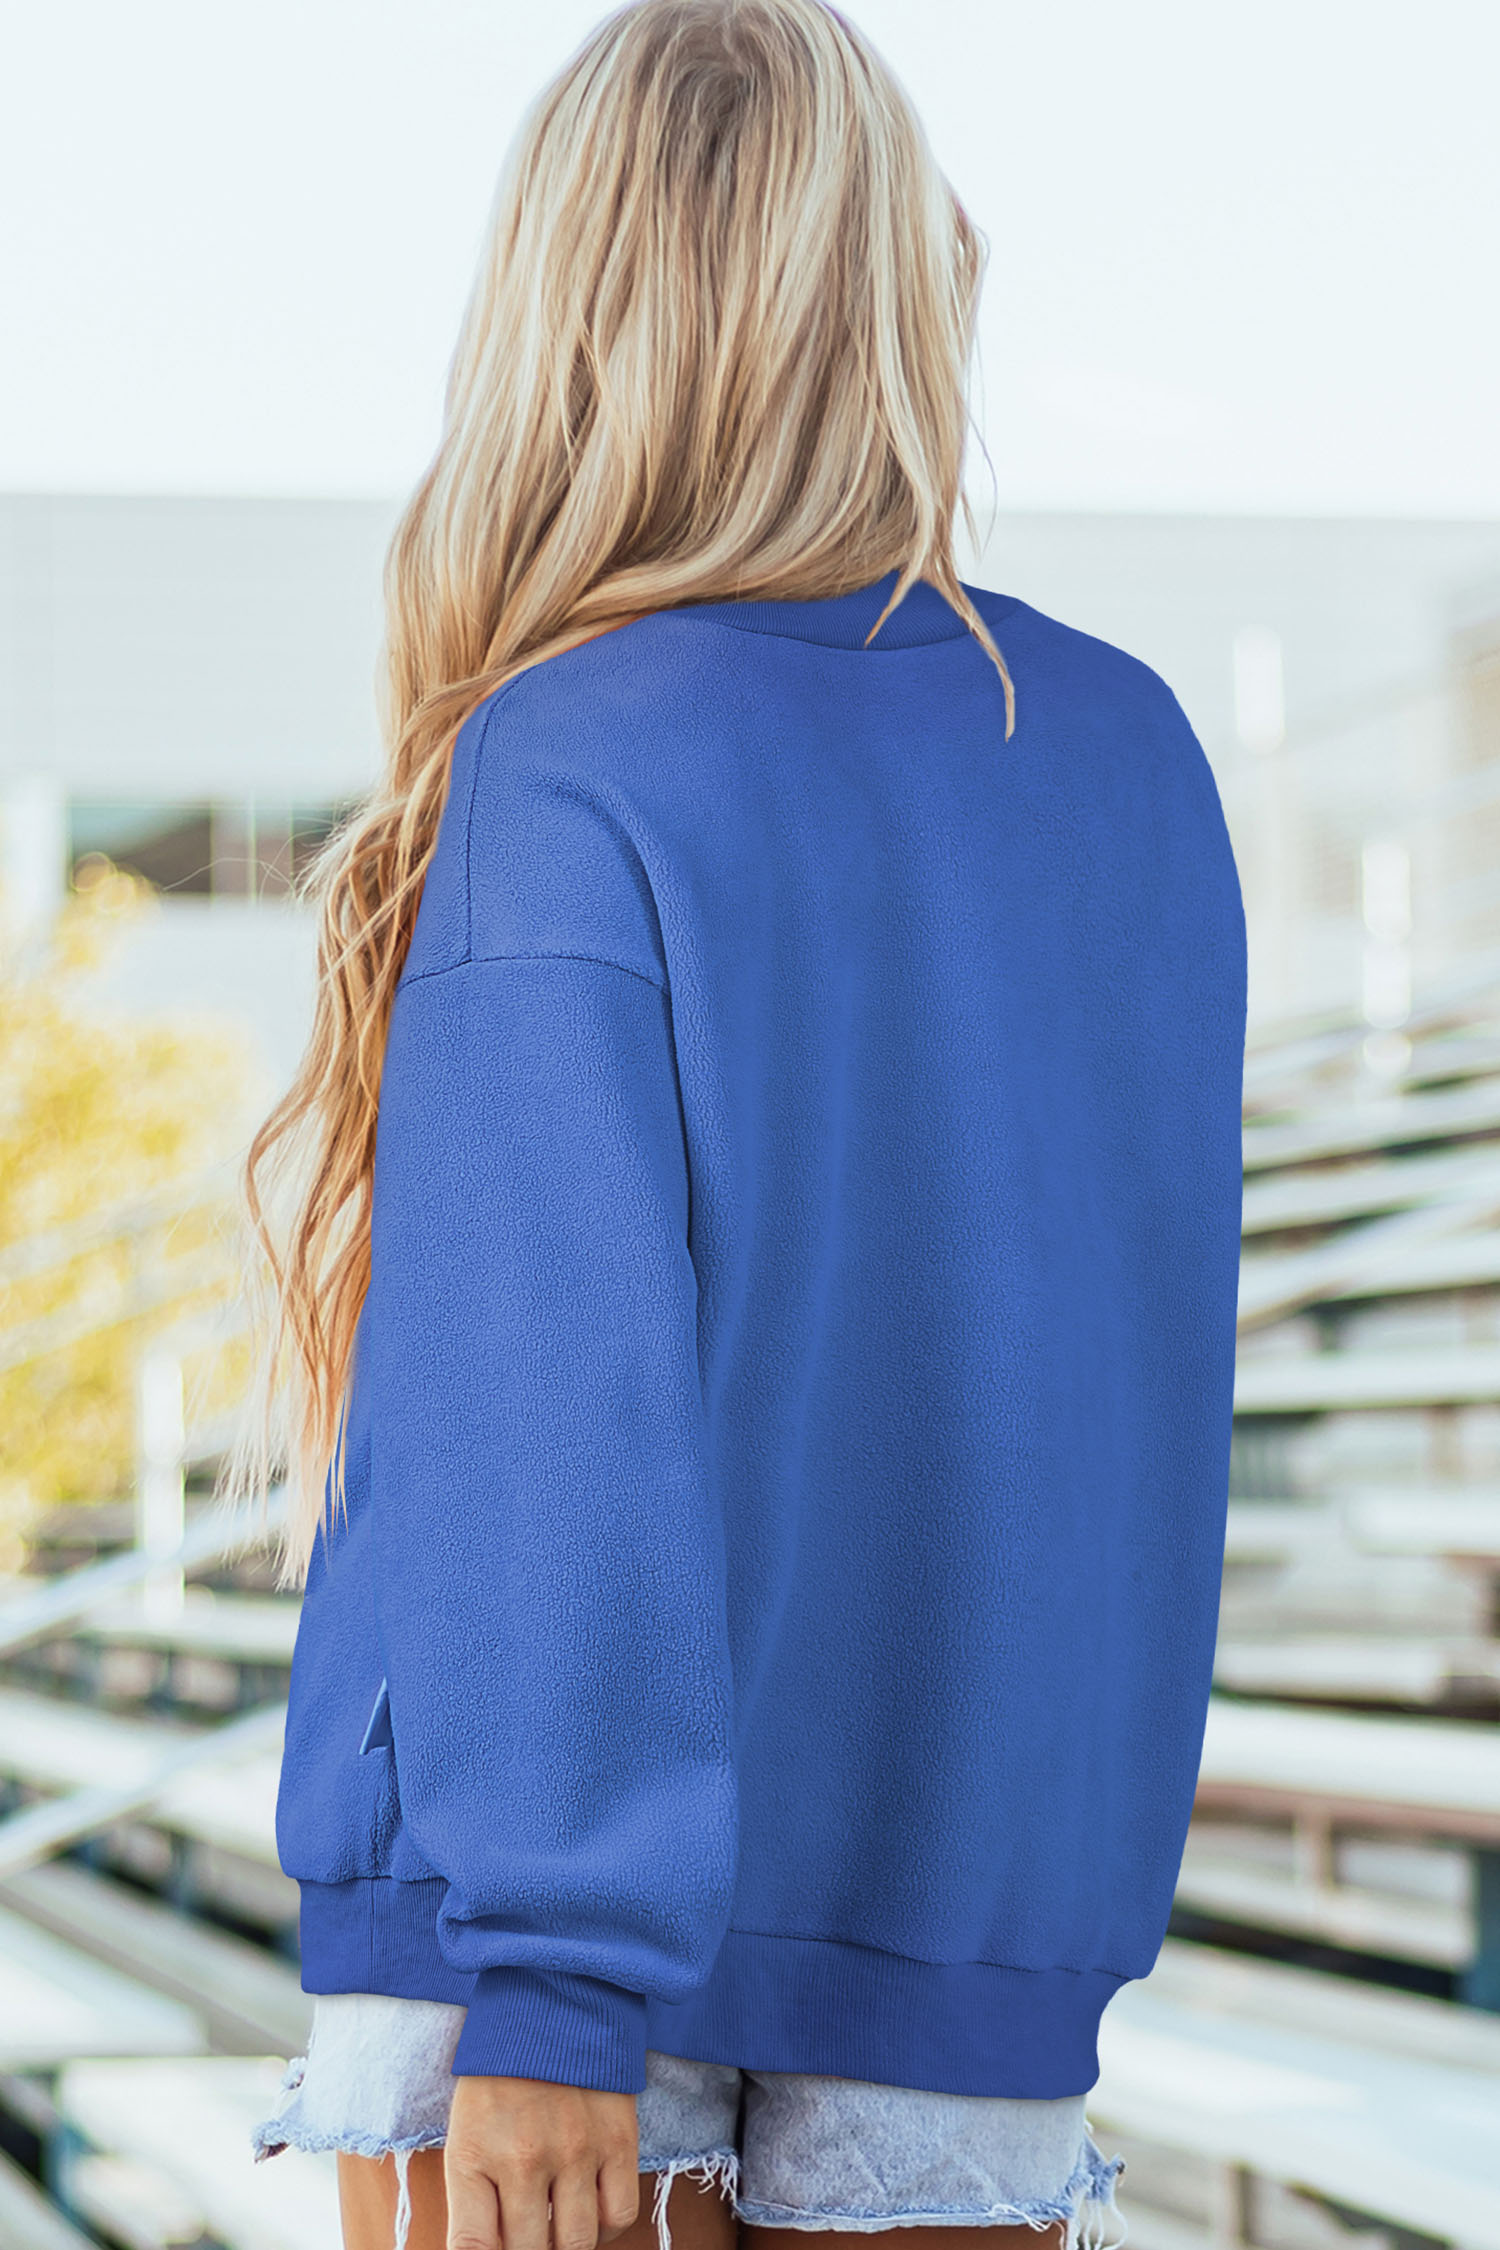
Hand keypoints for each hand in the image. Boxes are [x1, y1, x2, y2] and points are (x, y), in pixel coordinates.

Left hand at [445, 2074, 639, 2249]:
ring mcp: (576, 2150)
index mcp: (474, 2155)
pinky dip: (604, 2227)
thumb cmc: (500, 2077)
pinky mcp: (617, 2140)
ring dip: (564, 2244)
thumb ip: (473, 2201)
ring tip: (556, 2225)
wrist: (551, 2002)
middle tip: (526, 2231)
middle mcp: (524, 2158)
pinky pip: (618, 2217)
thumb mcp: (466, 2134)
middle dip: (526, 2249)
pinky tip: (589, 2210)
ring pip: (576, 2245)